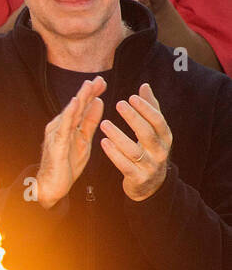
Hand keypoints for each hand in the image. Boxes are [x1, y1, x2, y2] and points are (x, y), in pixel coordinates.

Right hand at [34, 76, 105, 208]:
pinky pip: (64, 126)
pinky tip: (75, 103)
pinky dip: (69, 113)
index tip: (102, 82)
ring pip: (70, 112)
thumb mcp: (84, 140)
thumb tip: (98, 102)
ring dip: (80, 98)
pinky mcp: (56, 143)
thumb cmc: (66, 164)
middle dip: (87, 91)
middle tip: (98, 79)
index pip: (81, 106)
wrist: (51, 186)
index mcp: (68, 126)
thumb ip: (89, 122)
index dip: (91, 93)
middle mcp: (60, 126)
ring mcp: (56, 133)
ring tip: (88, 85)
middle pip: (76, 106)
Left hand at [99, 83, 170, 201]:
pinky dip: (113, 153)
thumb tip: (144, 85)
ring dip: (118, 135)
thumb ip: (150, 109)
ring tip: (103, 123)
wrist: (150, 184)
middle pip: (147, 133)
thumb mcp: (153, 131)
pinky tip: (103, 142)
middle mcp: (160, 152)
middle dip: (133, 118)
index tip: (131, 97)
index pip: (158, 121)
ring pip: (133, 150)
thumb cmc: (149, 150)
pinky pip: (124, 165)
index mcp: (165, 138)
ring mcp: (149, 166)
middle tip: (118, 103)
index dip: (146, 109)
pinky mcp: (137, 178)